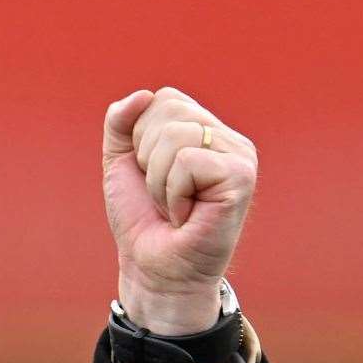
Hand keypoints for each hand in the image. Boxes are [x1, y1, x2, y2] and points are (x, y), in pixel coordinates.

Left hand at [102, 87, 256, 334]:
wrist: (152, 268)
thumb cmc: (142, 219)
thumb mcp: (121, 163)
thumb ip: (122, 123)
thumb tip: (142, 94)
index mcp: (204, 129)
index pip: (163, 99)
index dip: (139, 140)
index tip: (150, 175)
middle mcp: (228, 137)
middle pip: (167, 111)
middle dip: (146, 159)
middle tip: (163, 194)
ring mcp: (239, 155)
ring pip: (174, 135)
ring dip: (158, 180)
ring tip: (174, 205)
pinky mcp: (241, 176)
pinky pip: (187, 161)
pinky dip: (173, 192)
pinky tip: (186, 214)